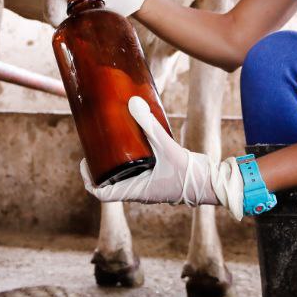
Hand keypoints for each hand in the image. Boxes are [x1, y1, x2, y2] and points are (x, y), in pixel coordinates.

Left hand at [80, 97, 244, 219]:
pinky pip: (138, 172)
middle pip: (111, 183)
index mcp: (135, 192)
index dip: (89, 180)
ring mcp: (150, 186)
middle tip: (96, 145)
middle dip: (101, 167)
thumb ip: (150, 125)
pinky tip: (135, 142)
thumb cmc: (189, 174)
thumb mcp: (166, 147)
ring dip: (116, 164)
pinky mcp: (159, 178)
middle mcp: (139, 192)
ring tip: (112, 142)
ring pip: (124, 178)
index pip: (102, 194)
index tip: (84, 162)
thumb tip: (133, 102)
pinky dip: (131, 160)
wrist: (212, 183)